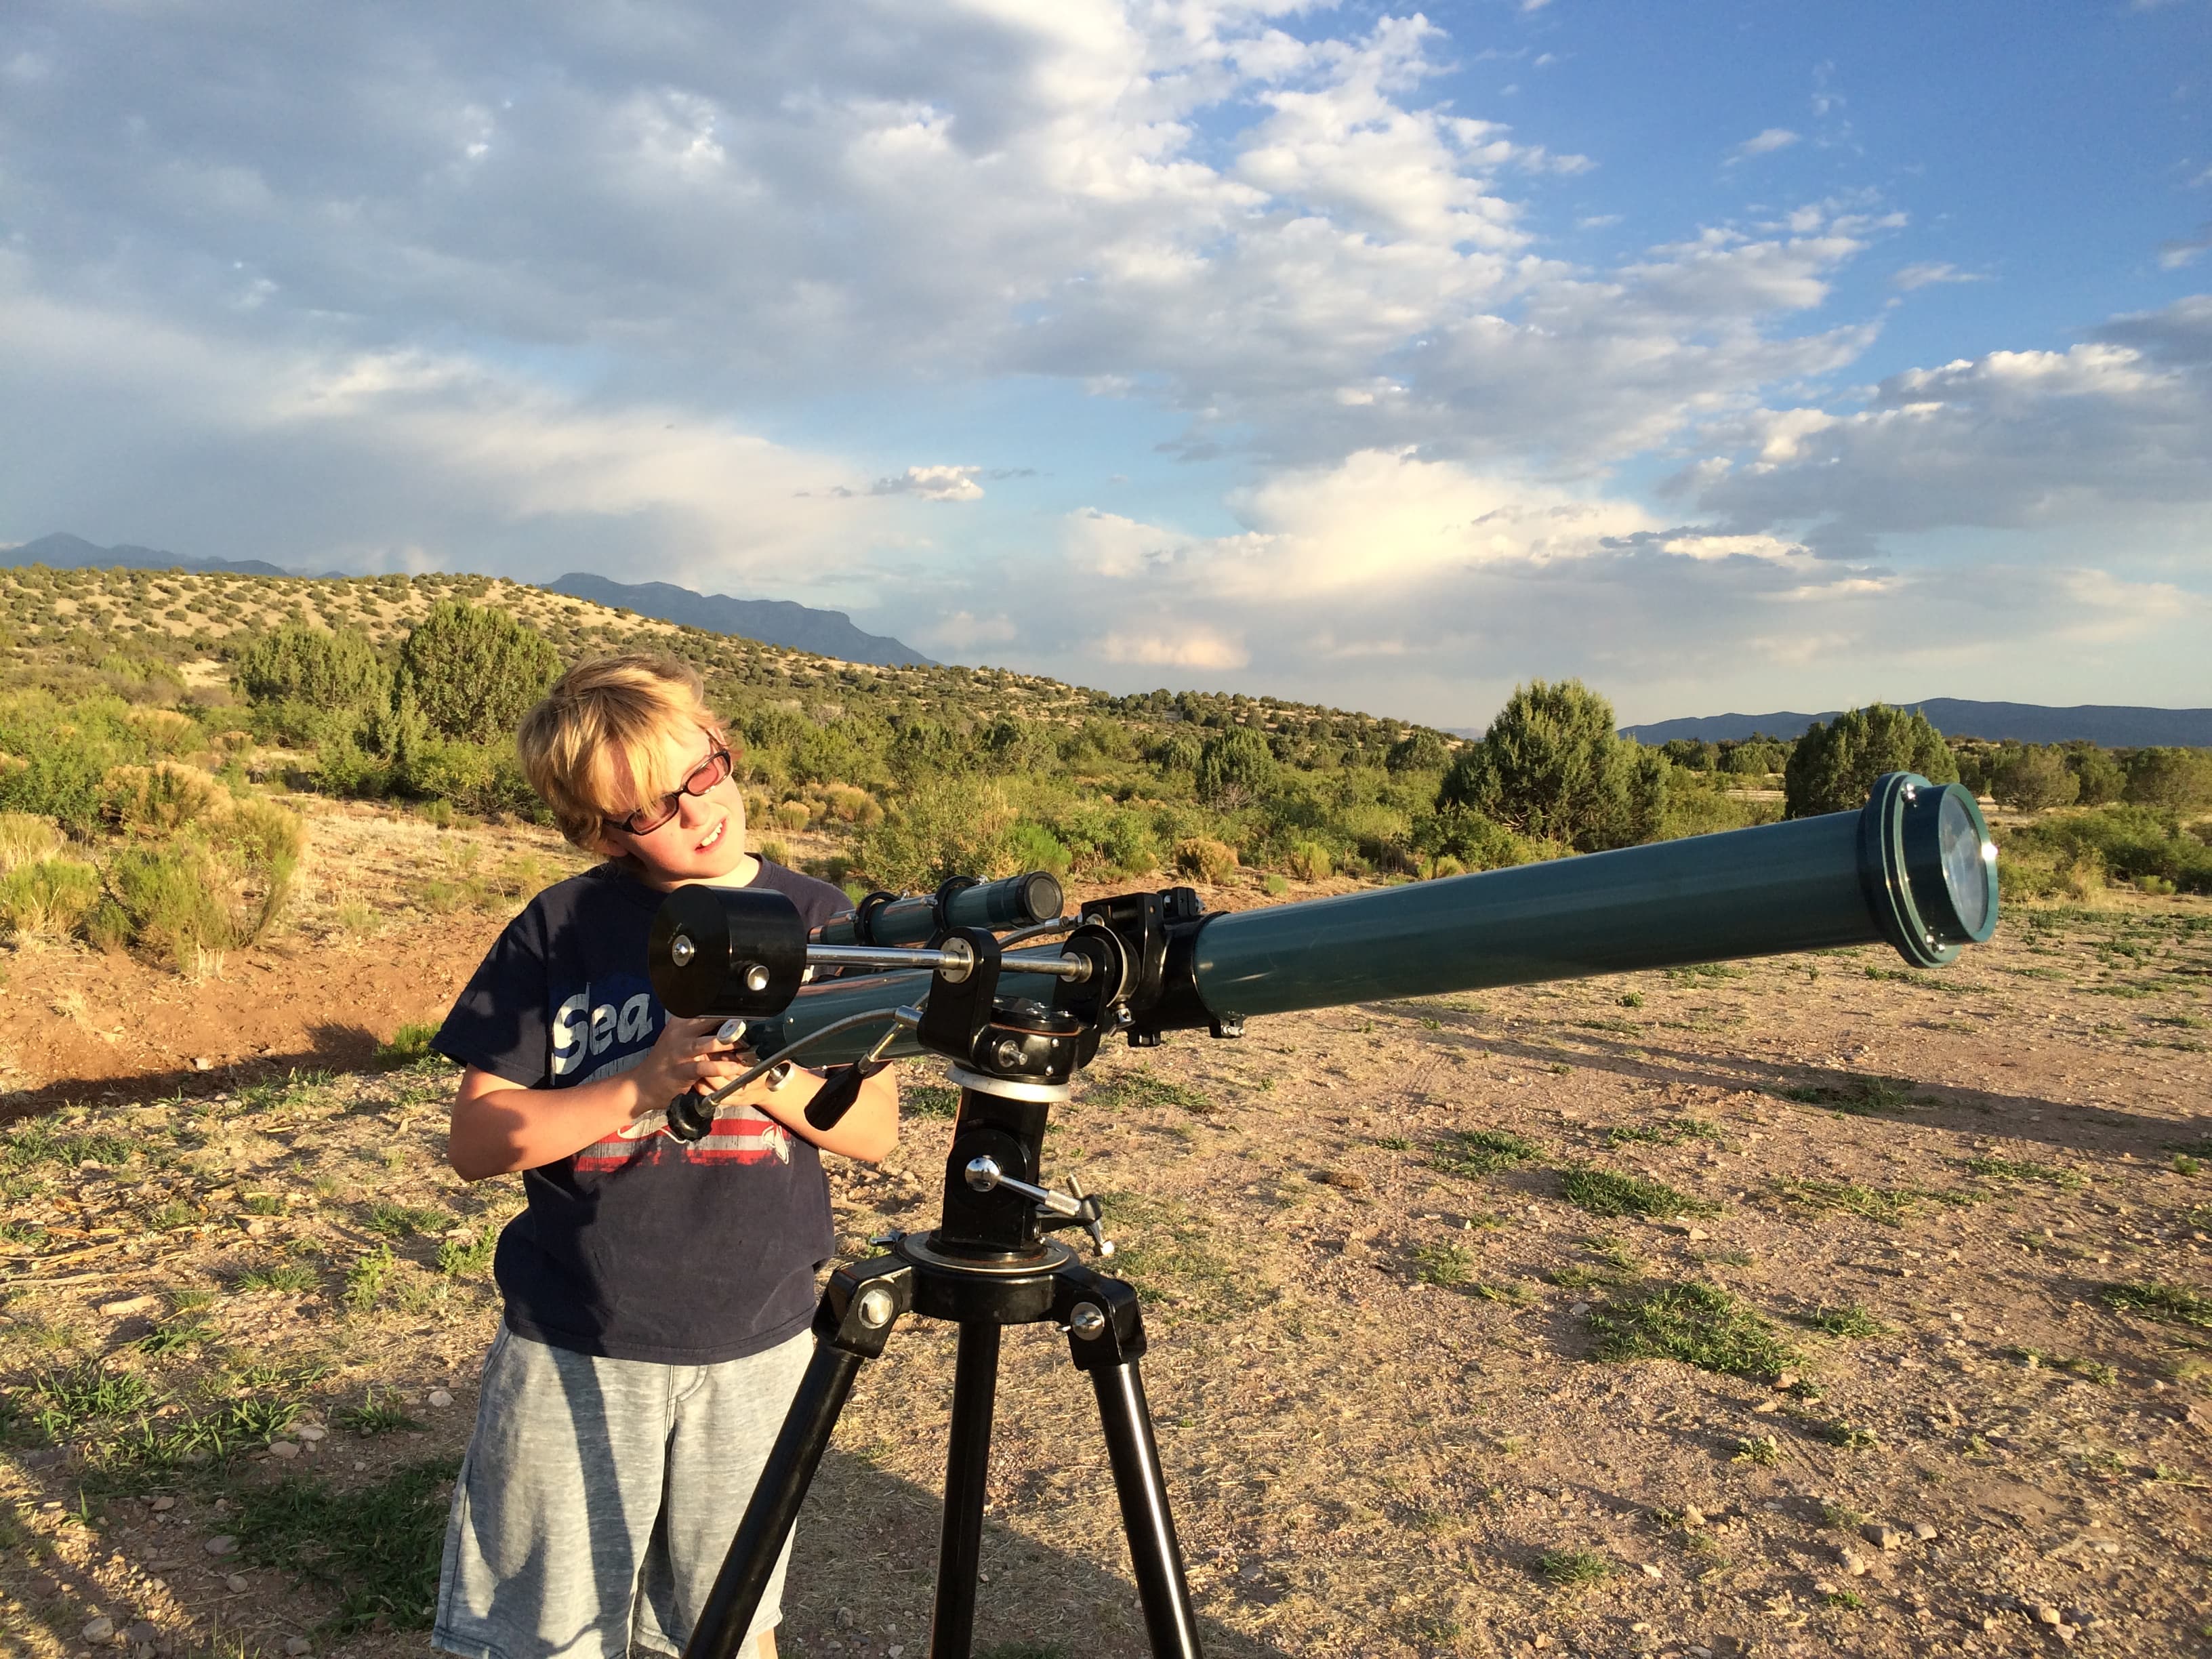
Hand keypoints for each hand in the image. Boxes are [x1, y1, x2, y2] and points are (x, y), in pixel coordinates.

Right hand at [630, 1015, 751, 1116]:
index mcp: (681, 1021)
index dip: (729, 1009)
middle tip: (754, 1025)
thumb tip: (728, 1020)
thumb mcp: (679, 1037)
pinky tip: (736, 1067)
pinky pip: (705, 1067)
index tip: (750, 1009)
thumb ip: (699, 1028)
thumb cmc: (666, 1061)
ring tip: (749, 1046)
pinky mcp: (681, 1070)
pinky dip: (723, 1067)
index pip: (707, 1009)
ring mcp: (680, 1051)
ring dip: (731, 1044)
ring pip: (710, 1043)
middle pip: (711, 1022)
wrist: (643, 1084)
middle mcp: (680, 1032)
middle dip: (734, 1024)